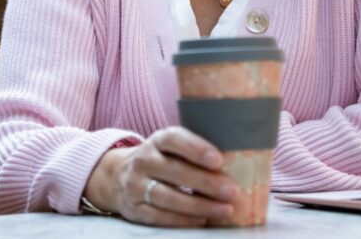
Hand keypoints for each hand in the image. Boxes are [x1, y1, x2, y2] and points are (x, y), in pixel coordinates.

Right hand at [83, 126, 238, 226]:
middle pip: (175, 171)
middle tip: (232, 190)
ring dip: (199, 205)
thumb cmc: (163, 160)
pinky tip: (202, 220)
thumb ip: (197, 150)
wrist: (120, 177)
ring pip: (167, 196)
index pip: (174, 139)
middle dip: (206, 182)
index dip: (196, 148)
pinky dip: (182, 220)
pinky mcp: (135, 209)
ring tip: (225, 209)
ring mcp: (136, 185)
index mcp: (158, 140)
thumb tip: (240, 156)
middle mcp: (144, 160)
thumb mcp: (173, 148)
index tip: (219, 160)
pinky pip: (159, 216)